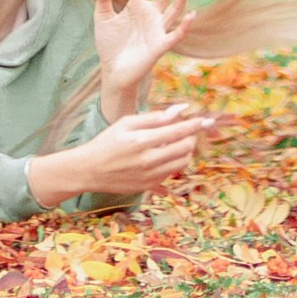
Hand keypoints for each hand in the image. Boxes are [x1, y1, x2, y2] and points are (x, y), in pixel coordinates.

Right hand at [33, 104, 212, 205]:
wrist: (90, 170)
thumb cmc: (107, 142)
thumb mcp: (127, 123)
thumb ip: (154, 117)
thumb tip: (179, 110)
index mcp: (142, 141)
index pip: (177, 131)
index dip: (194, 124)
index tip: (206, 119)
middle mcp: (148, 161)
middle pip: (184, 148)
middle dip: (191, 136)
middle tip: (189, 128)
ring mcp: (150, 177)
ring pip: (181, 163)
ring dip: (186, 150)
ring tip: (179, 140)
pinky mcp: (149, 187)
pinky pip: (171, 174)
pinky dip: (175, 162)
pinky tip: (167, 154)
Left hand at [94, 0, 195, 104]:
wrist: (112, 72)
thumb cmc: (109, 45)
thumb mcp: (102, 16)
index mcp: (138, 5)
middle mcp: (152, 14)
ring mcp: (158, 29)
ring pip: (175, 7)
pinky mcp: (160, 46)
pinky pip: (176, 35)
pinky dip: (185, 26)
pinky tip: (191, 14)